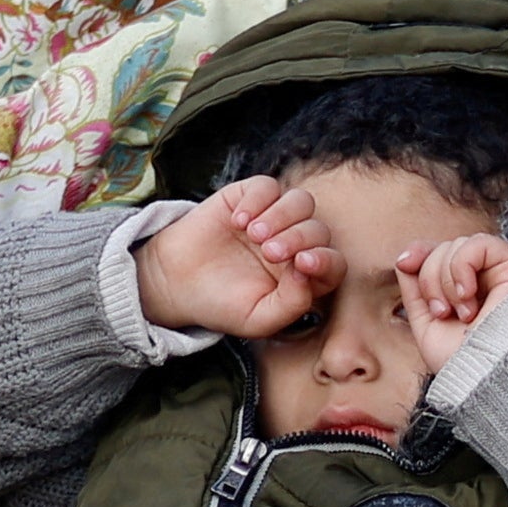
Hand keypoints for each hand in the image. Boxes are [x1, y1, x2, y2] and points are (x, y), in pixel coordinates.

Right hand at [133, 175, 334, 342]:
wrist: (175, 283)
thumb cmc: (221, 305)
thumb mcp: (258, 320)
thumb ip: (291, 304)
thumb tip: (309, 275)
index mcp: (304, 276)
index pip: (333, 263)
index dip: (326, 260)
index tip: (303, 264)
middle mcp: (295, 244)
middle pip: (317, 229)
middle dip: (298, 239)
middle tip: (270, 253)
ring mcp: (274, 218)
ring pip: (300, 201)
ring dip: (283, 216)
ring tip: (255, 236)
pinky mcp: (249, 197)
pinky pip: (267, 186)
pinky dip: (258, 200)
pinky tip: (238, 222)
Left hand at [395, 231, 507, 373]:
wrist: (488, 378)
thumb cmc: (462, 361)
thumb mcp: (426, 324)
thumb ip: (415, 289)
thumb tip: (405, 258)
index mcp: (464, 290)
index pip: (438, 254)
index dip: (419, 253)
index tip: (403, 263)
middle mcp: (483, 278)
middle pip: (443, 248)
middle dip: (430, 279)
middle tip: (443, 313)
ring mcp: (500, 271)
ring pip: (458, 245)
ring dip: (446, 280)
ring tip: (462, 313)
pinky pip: (480, 243)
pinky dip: (463, 266)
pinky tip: (468, 296)